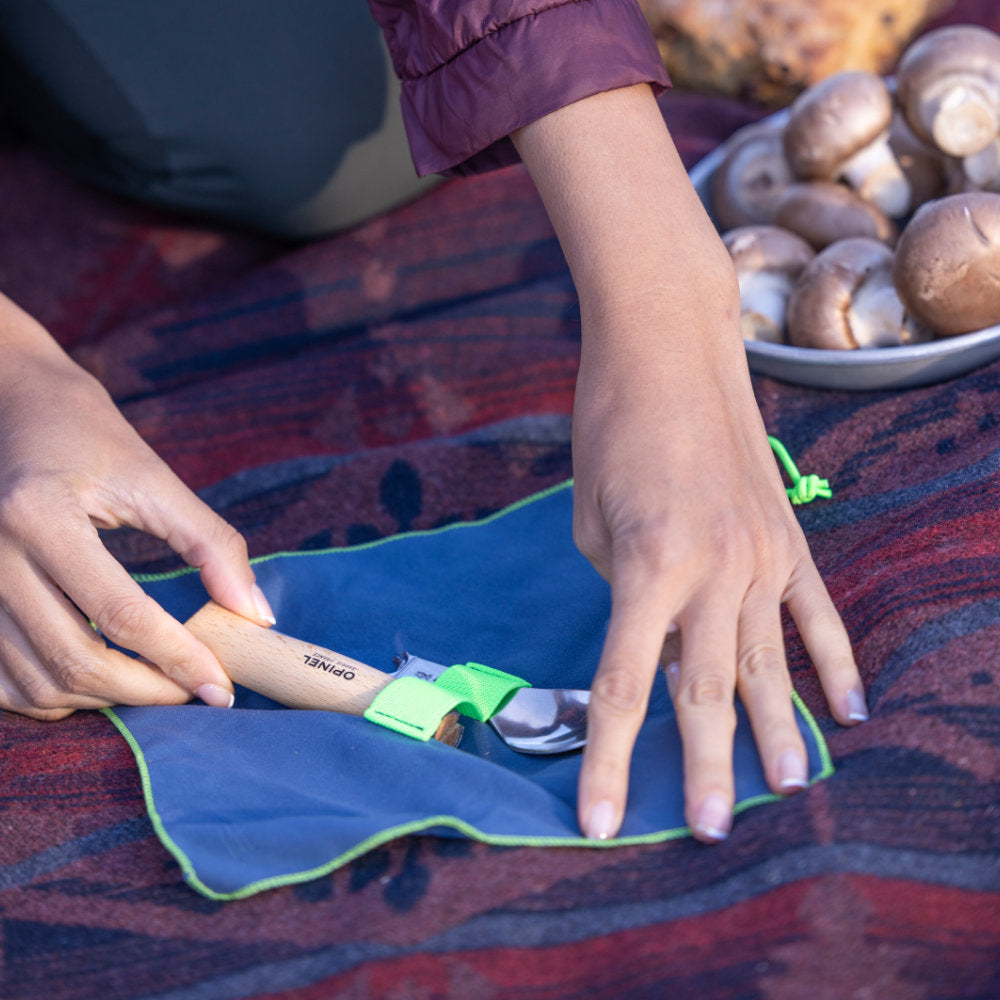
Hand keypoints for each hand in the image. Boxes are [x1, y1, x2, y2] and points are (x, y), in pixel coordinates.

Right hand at [0, 294, 273, 718]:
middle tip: (194, 692)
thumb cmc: (86, 435)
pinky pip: (3, 682)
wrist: (8, 404)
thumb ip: (211, 543)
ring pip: (38, 682)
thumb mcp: (153, 476)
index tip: (220, 688)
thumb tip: (255, 614)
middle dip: (146, 691)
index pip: (121, 614)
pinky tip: (97, 683)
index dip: (178, 658)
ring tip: (155, 685)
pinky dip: (54, 696)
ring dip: (103, 701)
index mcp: (40, 516)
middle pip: (75, 661)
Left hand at [570, 322, 862, 841]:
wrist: (669, 346)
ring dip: (777, 730)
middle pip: (705, 689)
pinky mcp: (786, 537)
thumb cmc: (610, 427)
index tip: (602, 820)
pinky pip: (814, 614)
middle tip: (711, 831)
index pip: (623, 685)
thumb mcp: (589, 519)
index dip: (610, 760)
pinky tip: (846, 709)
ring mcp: (760, 554)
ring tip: (792, 788)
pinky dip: (831, 664)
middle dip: (704, 767)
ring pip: (766, 661)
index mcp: (646, 566)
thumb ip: (620, 589)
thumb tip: (647, 635)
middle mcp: (712, 569)